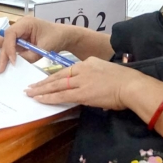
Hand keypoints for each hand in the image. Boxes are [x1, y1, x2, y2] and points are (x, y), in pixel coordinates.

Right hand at [0, 16, 79, 73]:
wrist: (64, 36)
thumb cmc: (57, 38)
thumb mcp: (46, 47)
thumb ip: (32, 55)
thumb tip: (17, 62)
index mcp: (26, 23)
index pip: (11, 35)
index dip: (10, 49)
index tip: (13, 62)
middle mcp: (19, 26)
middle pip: (2, 37)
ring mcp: (18, 34)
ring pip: (1, 41)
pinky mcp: (18, 41)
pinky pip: (6, 46)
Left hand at [26, 57, 153, 109]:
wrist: (132, 85)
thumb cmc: (125, 81)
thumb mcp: (107, 72)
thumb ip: (96, 77)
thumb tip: (91, 87)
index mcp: (88, 63)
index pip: (66, 70)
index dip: (53, 77)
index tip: (44, 80)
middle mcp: (82, 69)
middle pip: (58, 76)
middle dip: (43, 82)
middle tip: (30, 86)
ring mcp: (81, 81)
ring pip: (56, 86)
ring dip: (41, 90)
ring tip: (29, 93)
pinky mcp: (82, 93)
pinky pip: (61, 96)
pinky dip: (49, 98)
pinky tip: (40, 99)